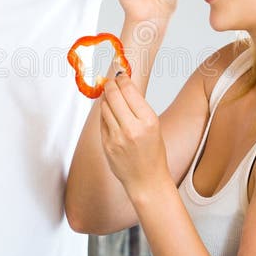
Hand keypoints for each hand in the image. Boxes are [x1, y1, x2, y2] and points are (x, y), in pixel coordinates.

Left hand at [100, 74, 168, 198]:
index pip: (129, 90)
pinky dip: (104, 114)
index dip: (122, 79)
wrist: (147, 181)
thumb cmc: (153, 154)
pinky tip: (109, 113)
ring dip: (105, 98)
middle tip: (110, 81)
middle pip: (112, 95)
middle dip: (110, 85)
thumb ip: (138, 106)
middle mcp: (132, 128)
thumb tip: (123, 85)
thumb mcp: (154, 126)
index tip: (120, 74)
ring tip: (110, 96)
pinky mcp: (106, 145)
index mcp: (148, 121)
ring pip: (104, 107)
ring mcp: (117, 137)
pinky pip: (101, 122)